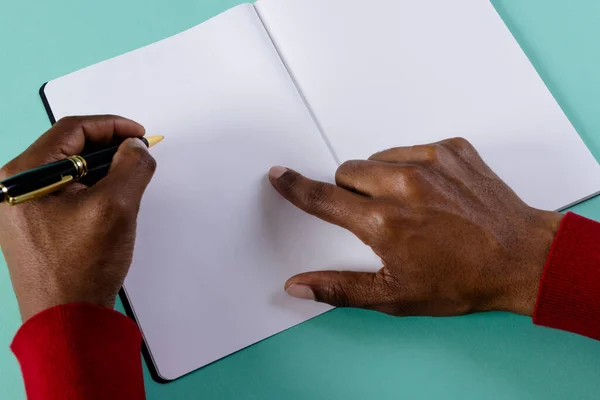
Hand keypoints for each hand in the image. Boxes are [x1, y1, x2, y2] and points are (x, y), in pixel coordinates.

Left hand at [0, 115, 155, 320]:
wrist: (66, 319)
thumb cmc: (81, 268)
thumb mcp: (116, 207)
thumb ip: (131, 167)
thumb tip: (136, 147)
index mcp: (23, 176)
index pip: (71, 130)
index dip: (112, 126)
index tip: (139, 134)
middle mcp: (14, 187)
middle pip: (68, 148)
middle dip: (108, 148)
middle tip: (138, 154)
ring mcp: (21, 207)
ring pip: (69, 171)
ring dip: (102, 170)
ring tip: (129, 180)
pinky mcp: (33, 224)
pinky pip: (66, 192)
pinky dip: (92, 189)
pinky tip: (112, 201)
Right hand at [269, 138, 562, 316]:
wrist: (521, 258)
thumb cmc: (463, 280)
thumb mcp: (395, 296)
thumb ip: (339, 289)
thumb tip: (299, 287)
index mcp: (384, 223)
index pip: (323, 198)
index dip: (296, 187)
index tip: (280, 174)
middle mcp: (403, 185)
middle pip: (348, 172)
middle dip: (352, 193)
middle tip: (380, 218)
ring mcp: (429, 162)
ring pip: (376, 159)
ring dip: (381, 179)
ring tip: (412, 207)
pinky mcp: (451, 149)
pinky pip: (409, 149)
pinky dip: (411, 168)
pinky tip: (432, 193)